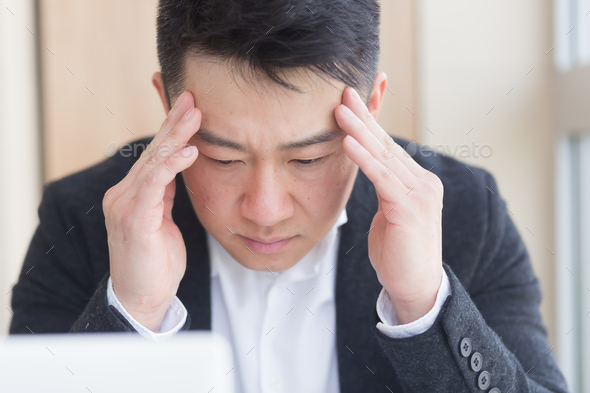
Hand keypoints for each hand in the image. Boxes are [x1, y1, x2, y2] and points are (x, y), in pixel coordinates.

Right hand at [103, 91, 200, 331]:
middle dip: (174, 123)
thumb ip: (164, 195)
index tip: (190, 107)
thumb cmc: (156, 263)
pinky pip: (153, 184)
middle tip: (192, 97)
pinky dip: (172, 165)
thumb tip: (178, 169)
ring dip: (176, 136)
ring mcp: (126, 204)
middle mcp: (125, 193)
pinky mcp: (133, 218)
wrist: (143, 298)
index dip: (173, 130)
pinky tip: (190, 151)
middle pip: (154, 151)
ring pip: (153, 161)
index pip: (156, 155)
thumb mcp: (163, 222)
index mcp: (134, 194)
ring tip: (195, 115)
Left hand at [335, 87, 443, 323]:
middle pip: (387, 144)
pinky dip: (363, 158)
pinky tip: (347, 140)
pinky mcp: (409, 210)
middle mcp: (424, 183)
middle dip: (364, 116)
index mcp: (419, 183)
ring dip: (359, 129)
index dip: (370, 123)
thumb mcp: (390, 215)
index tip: (352, 101)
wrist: (416, 288)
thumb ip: (385, 190)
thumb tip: (369, 170)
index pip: (389, 147)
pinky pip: (381, 178)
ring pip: (384, 155)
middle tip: (344, 91)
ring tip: (339, 108)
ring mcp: (420, 195)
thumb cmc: (398, 253)